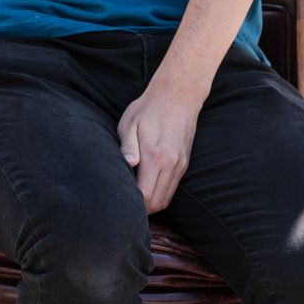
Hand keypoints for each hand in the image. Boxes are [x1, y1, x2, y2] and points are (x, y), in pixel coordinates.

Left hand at [117, 78, 205, 214]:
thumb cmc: (148, 108)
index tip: (119, 198)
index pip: (145, 195)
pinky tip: (147, 188)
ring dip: (151, 203)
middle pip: (157, 202)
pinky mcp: (184, 163)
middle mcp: (171, 164)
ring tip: (135, 198)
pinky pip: (173, 188)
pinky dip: (161, 194)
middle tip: (124, 202)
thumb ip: (127, 146)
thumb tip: (127, 165)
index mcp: (155, 155)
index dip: (133, 203)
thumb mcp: (130, 123)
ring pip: (166, 198)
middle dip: (141, 208)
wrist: (178, 95)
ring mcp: (180, 164)